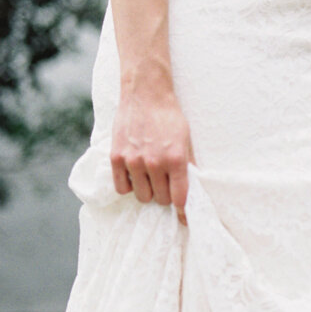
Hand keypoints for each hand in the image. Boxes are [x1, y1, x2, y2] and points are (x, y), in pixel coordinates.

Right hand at [110, 69, 194, 222]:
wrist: (146, 94)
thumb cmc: (169, 117)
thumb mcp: (186, 140)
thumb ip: (188, 165)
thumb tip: (194, 189)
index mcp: (176, 159)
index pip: (180, 198)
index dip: (182, 210)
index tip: (183, 217)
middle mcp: (154, 162)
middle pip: (161, 199)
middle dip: (165, 195)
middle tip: (165, 185)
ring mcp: (133, 161)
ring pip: (142, 196)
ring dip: (148, 191)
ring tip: (150, 178)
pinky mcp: (116, 157)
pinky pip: (122, 187)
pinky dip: (129, 185)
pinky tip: (135, 175)